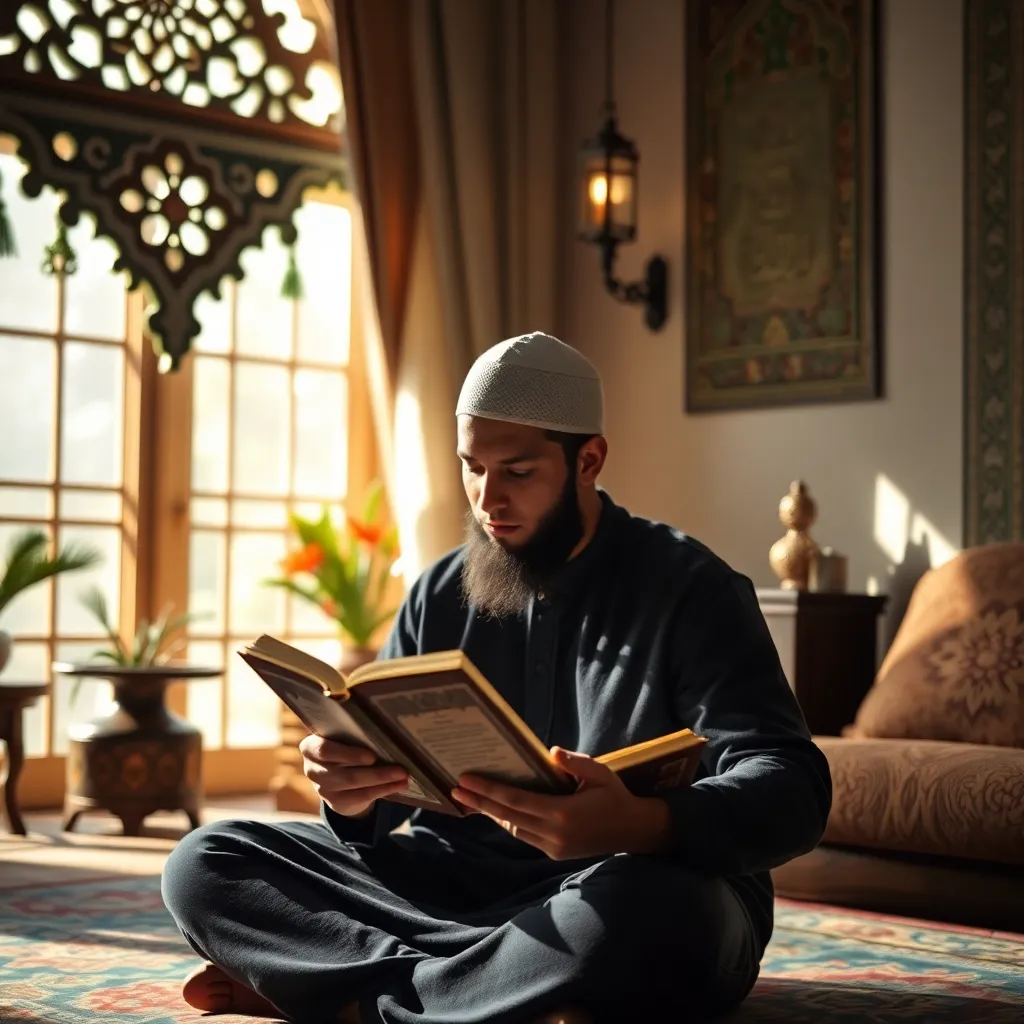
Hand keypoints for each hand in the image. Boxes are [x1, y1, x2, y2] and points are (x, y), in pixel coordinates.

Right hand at [299, 735, 408, 818]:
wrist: (336, 775)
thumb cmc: (345, 746)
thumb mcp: (343, 738)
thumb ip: (355, 734)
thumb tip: (387, 727)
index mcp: (311, 747)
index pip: (323, 750)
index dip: (348, 754)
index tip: (371, 756)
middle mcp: (312, 769)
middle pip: (345, 773)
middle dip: (376, 772)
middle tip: (400, 769)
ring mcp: (322, 789)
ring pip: (355, 785)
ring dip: (383, 781)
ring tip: (404, 776)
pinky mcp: (335, 802)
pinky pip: (362, 796)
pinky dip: (383, 790)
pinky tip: (398, 785)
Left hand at [452, 746, 672, 859]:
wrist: (634, 831)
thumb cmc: (616, 796)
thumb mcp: (601, 773)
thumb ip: (575, 763)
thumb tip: (550, 752)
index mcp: (562, 814)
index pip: (516, 801)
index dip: (489, 791)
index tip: (467, 782)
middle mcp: (554, 834)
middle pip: (507, 817)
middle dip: (480, 803)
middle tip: (456, 790)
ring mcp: (553, 847)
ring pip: (513, 829)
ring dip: (492, 814)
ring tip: (471, 799)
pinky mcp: (555, 853)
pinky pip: (525, 836)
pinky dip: (509, 822)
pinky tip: (497, 811)